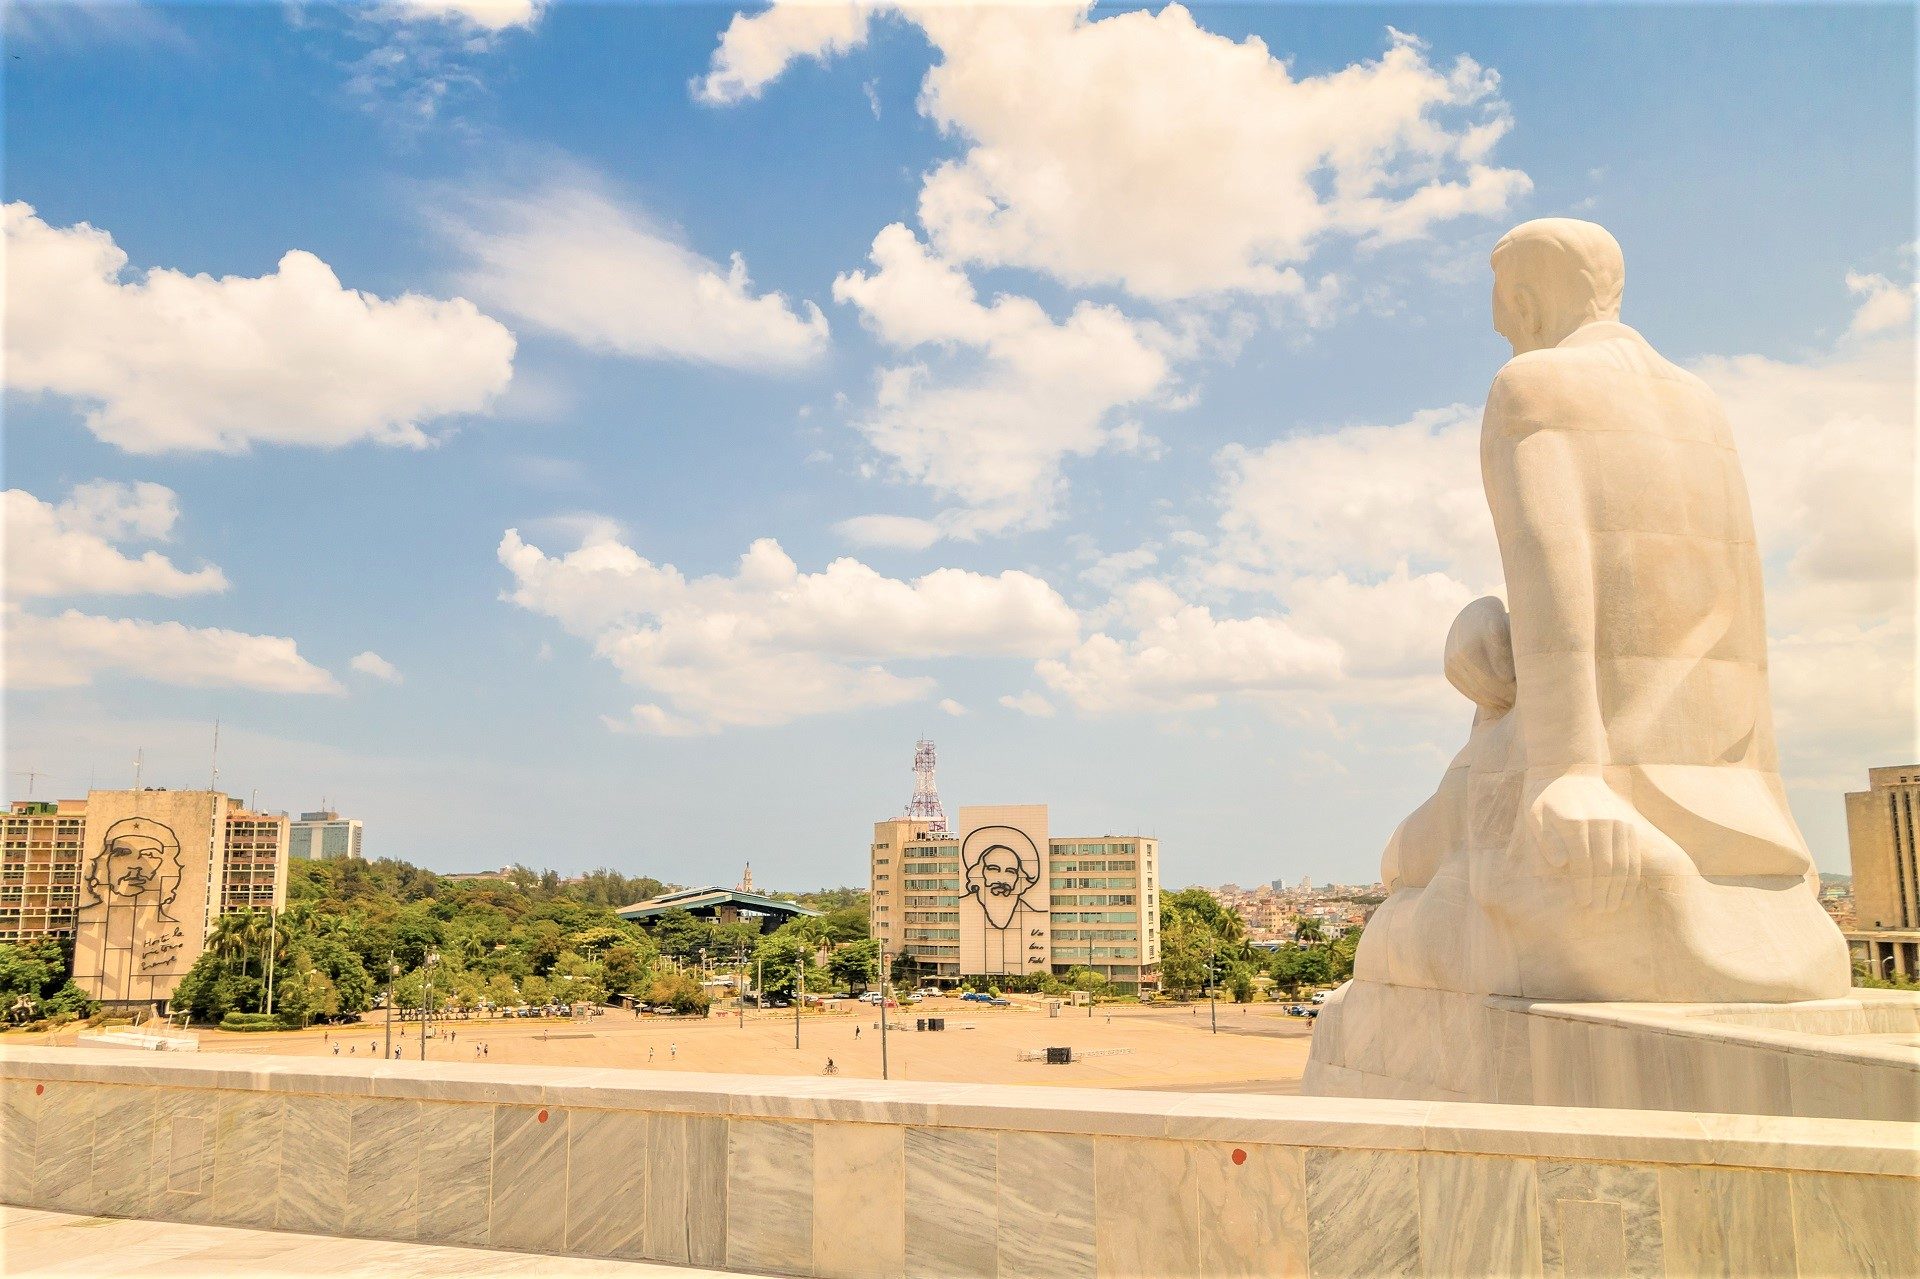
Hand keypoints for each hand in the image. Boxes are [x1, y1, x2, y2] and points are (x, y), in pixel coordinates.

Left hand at [1525, 774, 1645, 912]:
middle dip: (1602, 892)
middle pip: (1606, 866)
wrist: (1570, 773)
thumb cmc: (1546, 800)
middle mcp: (1601, 823)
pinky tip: (1626, 893)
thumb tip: (1559, 864)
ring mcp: (1619, 824)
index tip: (1583, 904)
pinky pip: (1634, 856)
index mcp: (1575, 823)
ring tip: (1611, 907)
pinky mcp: (1630, 826)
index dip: (1584, 886)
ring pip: (1623, 863)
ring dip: (1618, 889)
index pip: (1583, 863)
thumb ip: (1545, 841)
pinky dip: (1631, 877)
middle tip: (1598, 910)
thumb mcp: (1535, 816)